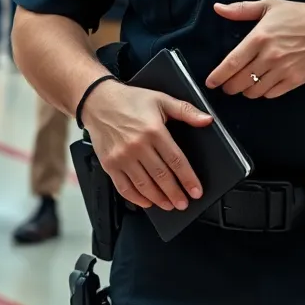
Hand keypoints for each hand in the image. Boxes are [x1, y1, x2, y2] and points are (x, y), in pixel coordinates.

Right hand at [80, 79, 210, 210]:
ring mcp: (122, 157)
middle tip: (184, 203)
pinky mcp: (109, 164)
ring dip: (159, 199)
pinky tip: (147, 202)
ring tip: (169, 205)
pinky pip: (124, 188)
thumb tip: (207, 120)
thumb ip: (186, 111)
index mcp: (153, 131)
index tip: (196, 190)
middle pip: (161, 176)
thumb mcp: (161, 99)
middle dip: (175, 193)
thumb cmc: (129, 100)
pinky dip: (136, 198)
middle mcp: (137, 146)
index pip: (176, 160)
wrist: (98, 101)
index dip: (188, 178)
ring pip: (144, 185)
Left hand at [206, 0, 304, 98]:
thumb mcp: (271, 6)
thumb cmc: (301, 15)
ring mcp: (282, 70)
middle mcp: (268, 56)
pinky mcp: (294, 81)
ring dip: (246, 91)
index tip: (210, 83)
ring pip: (254, 91)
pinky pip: (271, 94)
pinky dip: (263, 93)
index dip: (218, 76)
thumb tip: (218, 8)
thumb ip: (242, 9)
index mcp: (259, 37)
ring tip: (246, 84)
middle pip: (240, 81)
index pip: (232, 63)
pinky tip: (263, 85)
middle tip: (227, 86)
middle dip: (229, 87)